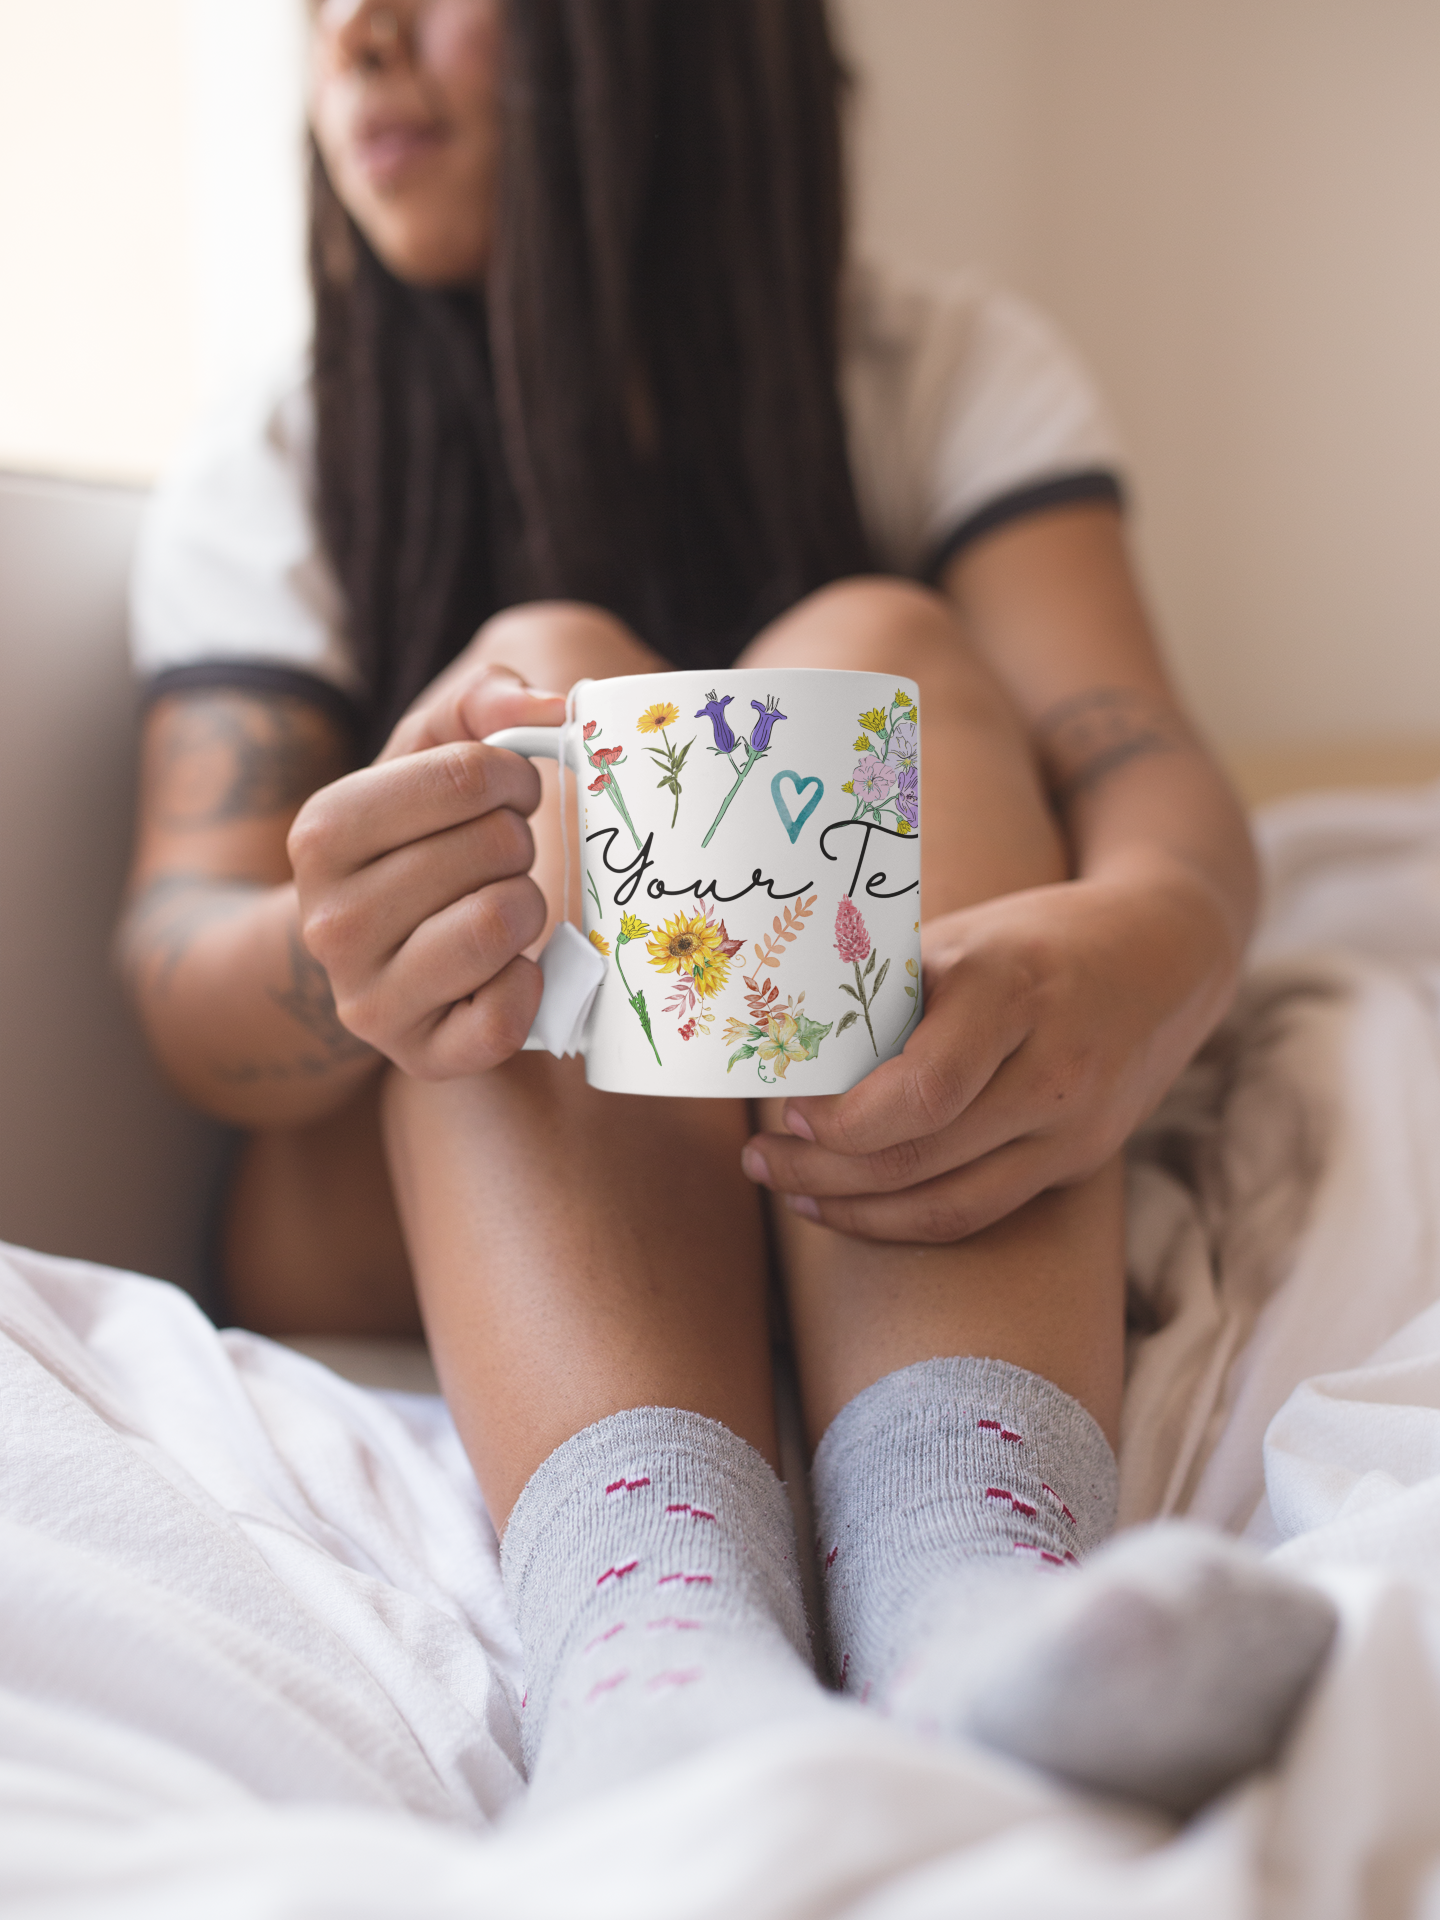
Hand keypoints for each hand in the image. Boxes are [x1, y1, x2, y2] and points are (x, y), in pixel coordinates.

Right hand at [288, 665, 565, 1077]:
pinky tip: (505, 970)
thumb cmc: (411, 841)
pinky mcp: (418, 1057)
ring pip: (503, 922)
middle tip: (496, 858)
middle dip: (516, 843)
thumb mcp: (425, 756)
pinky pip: (506, 1016)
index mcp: (322, 833)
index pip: (467, 774)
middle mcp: (330, 922)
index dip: (513, 778)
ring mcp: (368, 1000)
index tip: (505, 793)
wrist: (364, 954)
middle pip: (494, 848)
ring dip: (526, 905)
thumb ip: (481, 702)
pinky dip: (528, 986)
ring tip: (498, 906)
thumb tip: (548, 707)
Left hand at [741, 871, 1231, 1240]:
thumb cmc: (1035, 938)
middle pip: (921, 1156)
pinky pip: (979, 1211)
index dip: (844, 1120)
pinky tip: (852, 1207)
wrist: (1168, 955)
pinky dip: (906, 1220)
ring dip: (855, 1210)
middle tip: (759, 1159)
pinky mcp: (1079, 1163)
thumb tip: (780, 1036)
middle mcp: (1053, 1068)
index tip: (787, 1111)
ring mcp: (1075, 1127)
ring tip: (790, 1190)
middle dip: (823, 1171)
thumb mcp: (962, 936)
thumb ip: (886, 989)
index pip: (923, 1089)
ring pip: (947, 1204)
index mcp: (1013, 991)